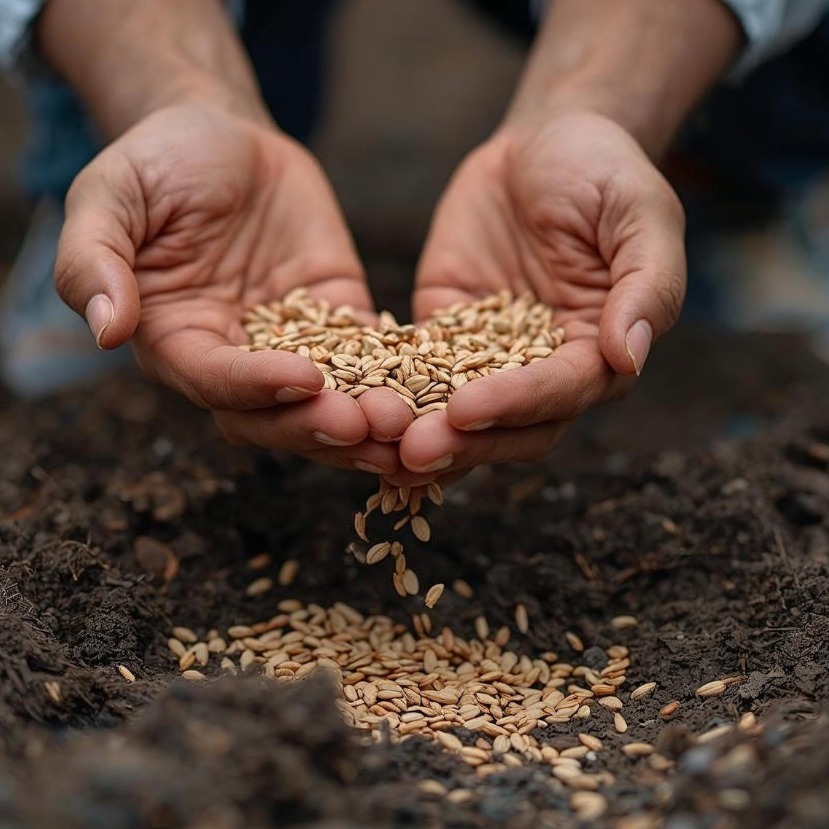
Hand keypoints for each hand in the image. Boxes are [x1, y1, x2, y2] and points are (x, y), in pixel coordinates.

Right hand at [54, 103, 409, 472]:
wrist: (223, 137)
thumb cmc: (157, 163)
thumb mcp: (109, 196)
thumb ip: (95, 261)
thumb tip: (104, 329)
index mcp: (177, 343)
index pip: (216, 384)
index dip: (257, 388)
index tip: (305, 377)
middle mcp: (236, 359)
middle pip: (278, 415)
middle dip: (324, 425)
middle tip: (375, 428)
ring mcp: (292, 345)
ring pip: (330, 401)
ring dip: (370, 421)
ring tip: (416, 427)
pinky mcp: (338, 321)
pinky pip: (372, 358)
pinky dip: (401, 378)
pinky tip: (439, 393)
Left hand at [402, 111, 685, 474]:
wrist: (545, 142)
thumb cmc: (605, 172)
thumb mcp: (641, 215)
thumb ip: (647, 286)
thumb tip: (629, 358)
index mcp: (599, 352)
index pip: (560, 394)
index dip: (515, 404)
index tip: (466, 410)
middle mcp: (544, 368)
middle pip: (506, 424)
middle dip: (461, 441)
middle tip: (410, 451)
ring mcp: (490, 355)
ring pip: (456, 412)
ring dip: (419, 432)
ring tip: (373, 443)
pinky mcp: (445, 332)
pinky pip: (414, 369)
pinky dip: (389, 394)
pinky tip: (354, 408)